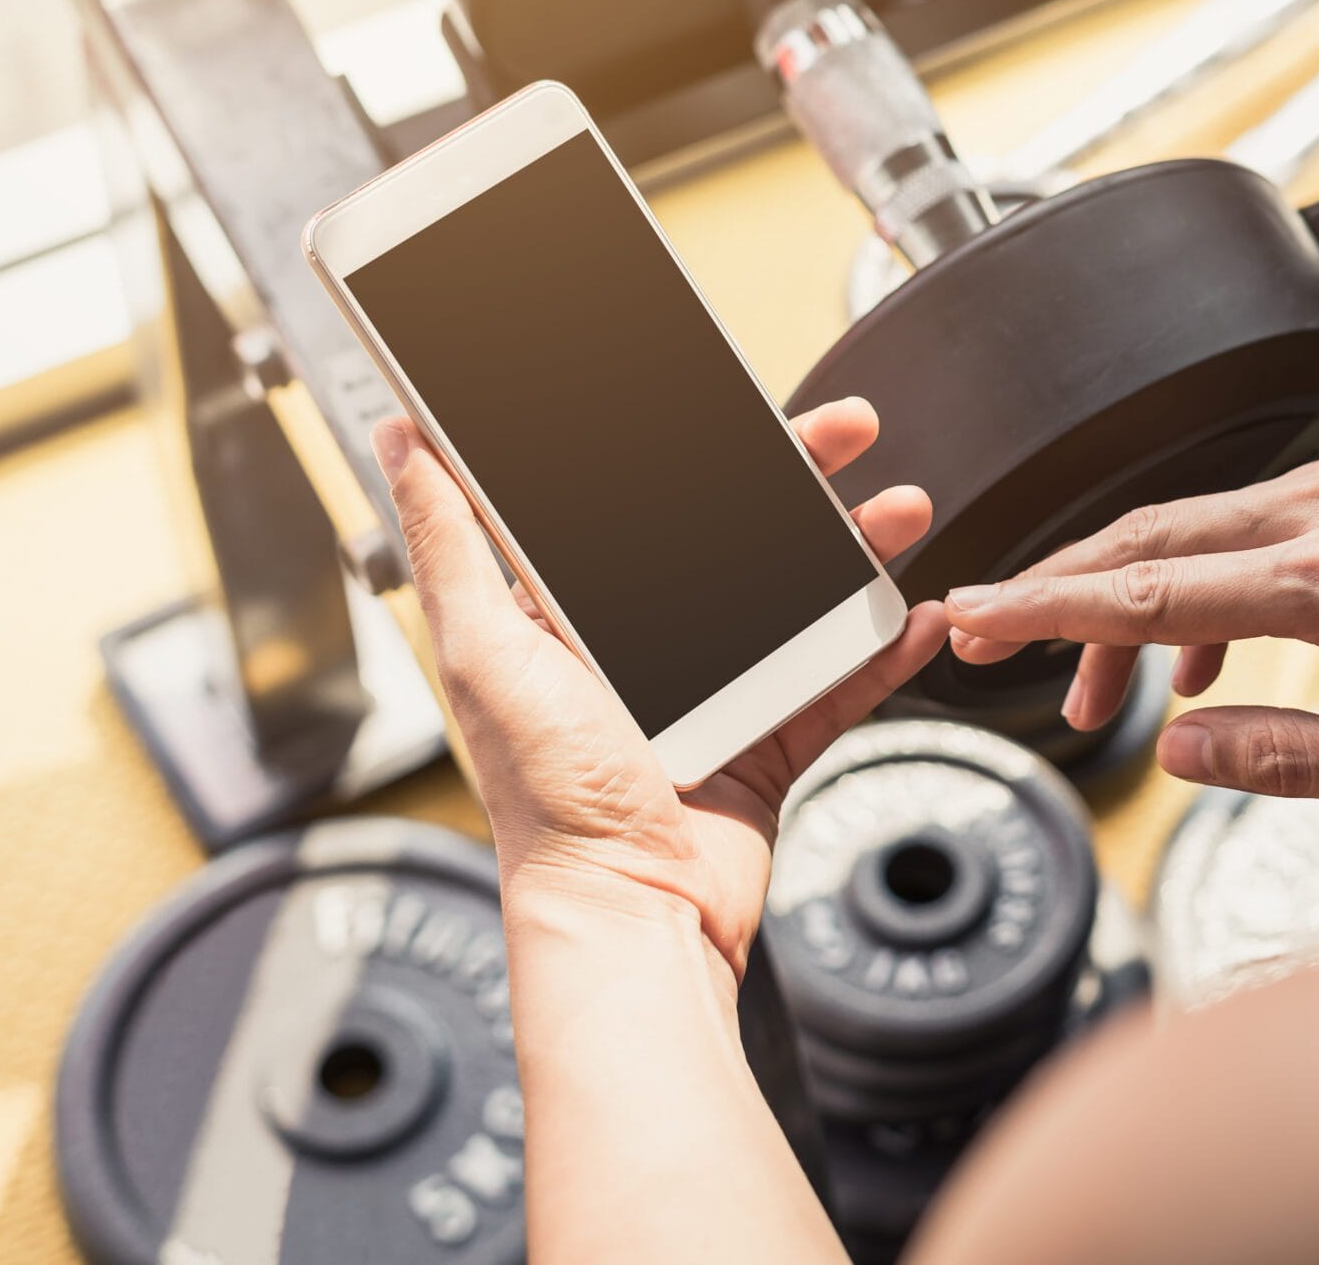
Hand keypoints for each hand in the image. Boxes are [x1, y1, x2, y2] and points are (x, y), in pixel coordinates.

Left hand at [374, 397, 946, 977]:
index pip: (643, 501)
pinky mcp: (767, 741)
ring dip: (857, 547)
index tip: (741, 403)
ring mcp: (713, 691)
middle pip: (737, 533)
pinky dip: (884, 648)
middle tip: (849, 430)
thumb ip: (451, 544)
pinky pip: (838, 682)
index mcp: (571, 613)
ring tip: (902, 510)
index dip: (697, 444)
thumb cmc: (545, 803)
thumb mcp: (486, 652)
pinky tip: (918, 615)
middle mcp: (644, 644)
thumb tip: (400, 440)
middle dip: (799, 477)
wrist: (633, 915)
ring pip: (800, 594)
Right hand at [943, 449, 1318, 808]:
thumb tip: (1178, 749)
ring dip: (1122, 602)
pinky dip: (1189, 587)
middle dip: (1052, 590)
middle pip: (1146, 538)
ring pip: (1184, 529)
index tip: (974, 619)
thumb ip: (1282, 760)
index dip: (1048, 609)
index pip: (1151, 592)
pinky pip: (1233, 526)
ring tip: (1095, 699)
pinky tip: (1192, 664)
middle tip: (980, 634)